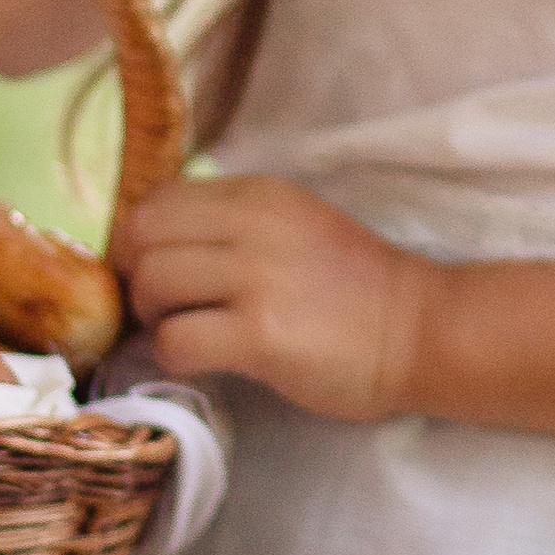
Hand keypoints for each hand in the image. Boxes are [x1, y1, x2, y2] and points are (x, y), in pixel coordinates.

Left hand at [118, 176, 434, 423]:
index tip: (148, 271)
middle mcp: (253, 225)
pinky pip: (176, 340)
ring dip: (152, 318)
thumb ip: (231, 224)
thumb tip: (150, 245)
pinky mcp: (262, 335)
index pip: (157, 199)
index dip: (135, 239)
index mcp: (258, 194)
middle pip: (140, 237)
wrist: (420, 330)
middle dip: (133, 277)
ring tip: (182, 332)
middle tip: (158, 308)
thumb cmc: (354, 287)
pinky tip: (202, 361)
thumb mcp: (293, 225)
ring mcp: (257, 278)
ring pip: (151, 285)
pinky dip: (173, 355)